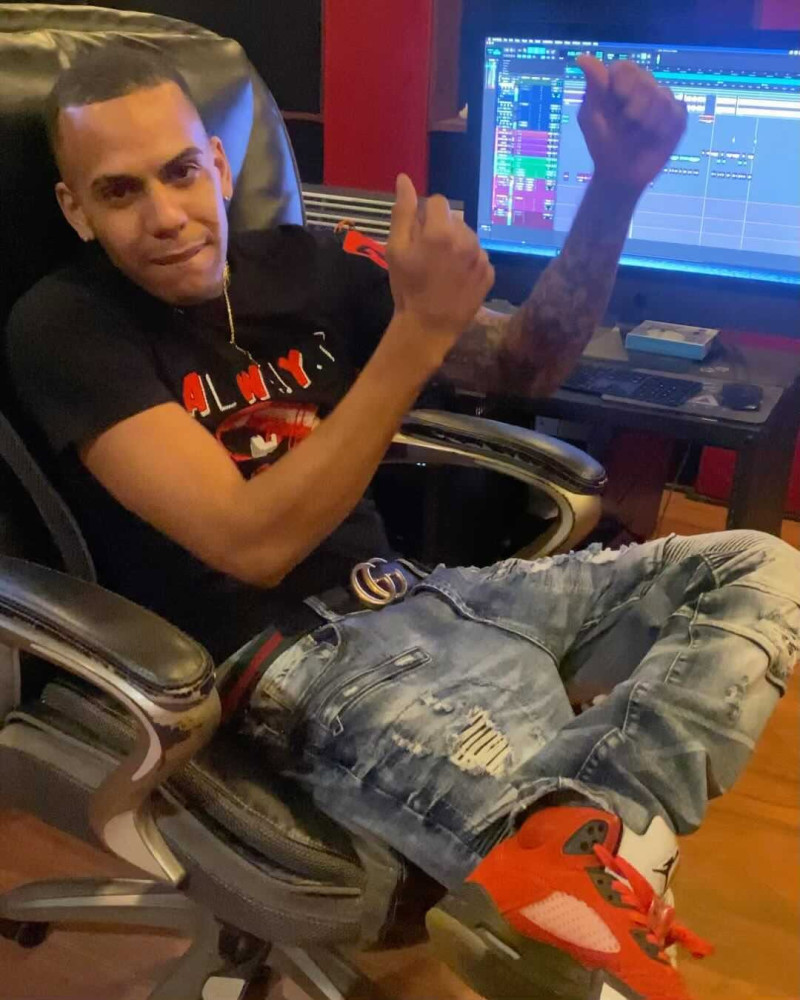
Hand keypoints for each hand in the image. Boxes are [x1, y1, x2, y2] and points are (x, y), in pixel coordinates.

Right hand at [386, 174, 494, 347]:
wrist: (428, 328)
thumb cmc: (407, 287)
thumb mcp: (395, 249)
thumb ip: (402, 212)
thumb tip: (404, 179)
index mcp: (441, 231)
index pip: (438, 202)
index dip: (425, 216)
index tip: (418, 236)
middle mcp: (467, 239)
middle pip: (455, 219)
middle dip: (442, 230)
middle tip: (429, 256)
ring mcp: (481, 257)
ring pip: (469, 237)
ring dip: (457, 245)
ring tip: (443, 269)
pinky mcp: (489, 274)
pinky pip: (479, 257)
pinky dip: (468, 263)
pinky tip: (456, 279)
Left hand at [577, 54, 687, 193]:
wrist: (621, 174)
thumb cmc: (603, 145)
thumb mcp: (592, 116)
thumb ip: (593, 86)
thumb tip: (580, 57)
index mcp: (618, 84)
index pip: (626, 68)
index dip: (625, 83)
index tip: (619, 100)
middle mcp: (642, 87)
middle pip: (646, 81)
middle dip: (636, 107)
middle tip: (627, 125)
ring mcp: (661, 100)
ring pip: (663, 97)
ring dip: (648, 122)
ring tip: (638, 136)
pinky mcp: (676, 115)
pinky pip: (677, 112)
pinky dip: (664, 128)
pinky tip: (655, 138)